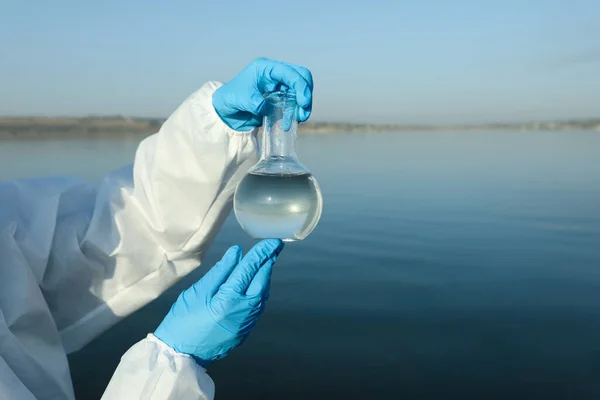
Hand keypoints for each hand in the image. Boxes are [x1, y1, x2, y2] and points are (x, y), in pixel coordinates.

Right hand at [154, 239, 283, 366]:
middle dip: (269, 262)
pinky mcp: (245, 331)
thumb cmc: (183, 321)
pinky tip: (256, 284)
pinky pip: (258, 306)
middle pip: (262, 281)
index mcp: (229, 299)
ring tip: (266, 262)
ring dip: (265, 277)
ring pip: (262, 295)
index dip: (262, 253)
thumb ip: (220, 272)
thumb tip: (236, 253)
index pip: (250, 269)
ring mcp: (246, 323)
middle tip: (274, 248)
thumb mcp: (197, 292)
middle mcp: (243, 311)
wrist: (180, 355)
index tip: (272, 242)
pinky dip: (260, 291)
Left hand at [212, 58, 313, 130]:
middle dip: (306, 94)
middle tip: (304, 112)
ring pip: (300, 91)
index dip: (300, 86)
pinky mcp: (280, 99)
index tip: (303, 103)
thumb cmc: (230, 98)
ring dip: (303, 106)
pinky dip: (295, 112)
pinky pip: (294, 103)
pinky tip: (290, 122)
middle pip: (301, 78)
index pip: (291, 72)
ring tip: (299, 119)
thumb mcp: (240, 99)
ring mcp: (279, 86)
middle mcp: (276, 75)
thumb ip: (255, 103)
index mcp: (267, 68)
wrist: (225, 110)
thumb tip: (269, 109)